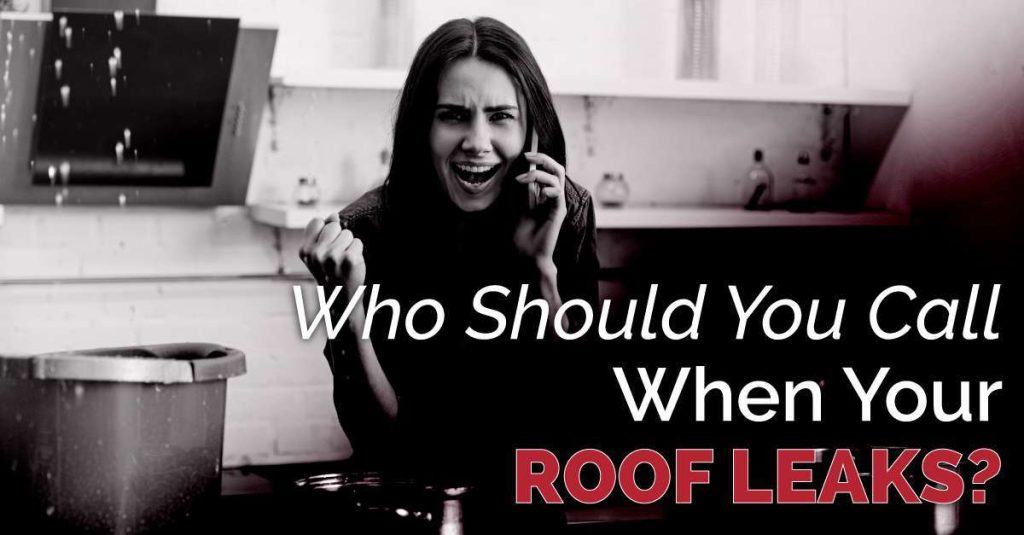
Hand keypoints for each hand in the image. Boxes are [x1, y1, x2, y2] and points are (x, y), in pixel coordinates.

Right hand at [299, 213, 365, 307]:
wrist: (340, 299)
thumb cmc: (330, 273)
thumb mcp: (319, 253)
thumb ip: (323, 232)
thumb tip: (334, 215)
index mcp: (305, 250)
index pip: (317, 222)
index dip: (324, 232)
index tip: (325, 248)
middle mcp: (317, 253)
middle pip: (334, 226)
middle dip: (338, 238)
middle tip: (336, 258)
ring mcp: (333, 256)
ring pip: (347, 233)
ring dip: (348, 245)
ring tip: (343, 261)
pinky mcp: (350, 260)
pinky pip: (357, 242)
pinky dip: (357, 251)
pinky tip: (351, 264)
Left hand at [514, 152, 566, 267]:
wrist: (529, 255)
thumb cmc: (525, 235)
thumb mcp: (522, 207)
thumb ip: (526, 192)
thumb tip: (524, 174)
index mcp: (545, 195)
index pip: (547, 171)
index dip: (540, 160)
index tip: (526, 154)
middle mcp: (554, 197)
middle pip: (557, 169)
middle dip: (543, 159)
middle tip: (527, 157)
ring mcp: (557, 204)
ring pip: (557, 177)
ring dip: (538, 175)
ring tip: (521, 181)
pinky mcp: (559, 212)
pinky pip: (558, 194)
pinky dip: (550, 189)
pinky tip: (541, 194)